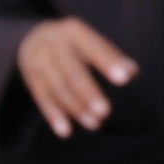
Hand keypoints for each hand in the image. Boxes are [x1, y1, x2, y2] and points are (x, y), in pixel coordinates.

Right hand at [16, 15, 136, 135]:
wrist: (33, 37)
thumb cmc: (74, 44)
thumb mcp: (89, 41)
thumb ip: (110, 56)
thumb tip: (132, 72)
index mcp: (74, 31)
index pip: (94, 47)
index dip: (109, 62)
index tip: (125, 79)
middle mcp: (53, 43)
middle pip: (72, 71)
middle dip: (88, 92)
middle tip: (105, 112)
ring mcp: (38, 60)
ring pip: (57, 87)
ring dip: (75, 108)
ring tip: (95, 124)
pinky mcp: (30, 77)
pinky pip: (41, 98)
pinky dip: (53, 115)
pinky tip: (66, 131)